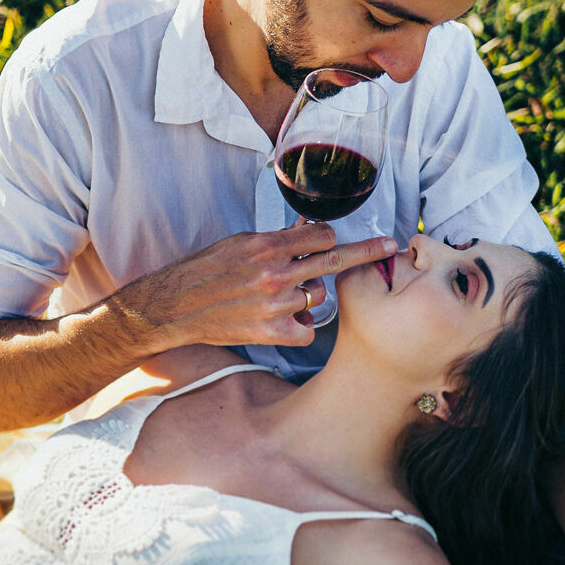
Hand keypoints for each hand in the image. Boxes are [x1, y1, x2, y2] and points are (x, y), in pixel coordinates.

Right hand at [120, 224, 396, 349]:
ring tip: (282, 297)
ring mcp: (276, 304)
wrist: (176, 307)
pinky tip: (283, 320)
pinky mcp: (272, 332)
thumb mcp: (239, 243)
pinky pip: (308, 328)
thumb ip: (275, 240)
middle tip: (389, 247)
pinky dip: (301, 325)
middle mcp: (276, 273)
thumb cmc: (204, 270)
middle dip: (366, 252)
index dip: (328, 237)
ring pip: (318, 296)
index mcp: (267, 245)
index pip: (321, 234)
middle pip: (335, 260)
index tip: (336, 239)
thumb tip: (306, 232)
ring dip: (309, 295)